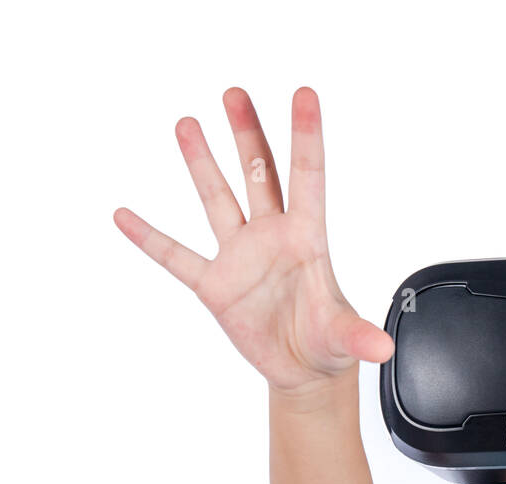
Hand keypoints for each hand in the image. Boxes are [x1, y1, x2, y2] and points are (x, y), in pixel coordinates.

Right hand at [113, 87, 392, 393]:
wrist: (303, 369)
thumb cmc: (328, 343)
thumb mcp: (345, 338)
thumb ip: (359, 336)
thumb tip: (381, 347)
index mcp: (308, 239)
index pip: (307, 177)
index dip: (306, 136)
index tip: (304, 94)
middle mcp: (272, 237)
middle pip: (259, 173)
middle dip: (248, 133)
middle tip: (236, 93)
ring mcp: (241, 257)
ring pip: (219, 199)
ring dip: (202, 163)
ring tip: (187, 123)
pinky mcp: (215, 285)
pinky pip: (177, 256)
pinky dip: (150, 238)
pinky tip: (123, 215)